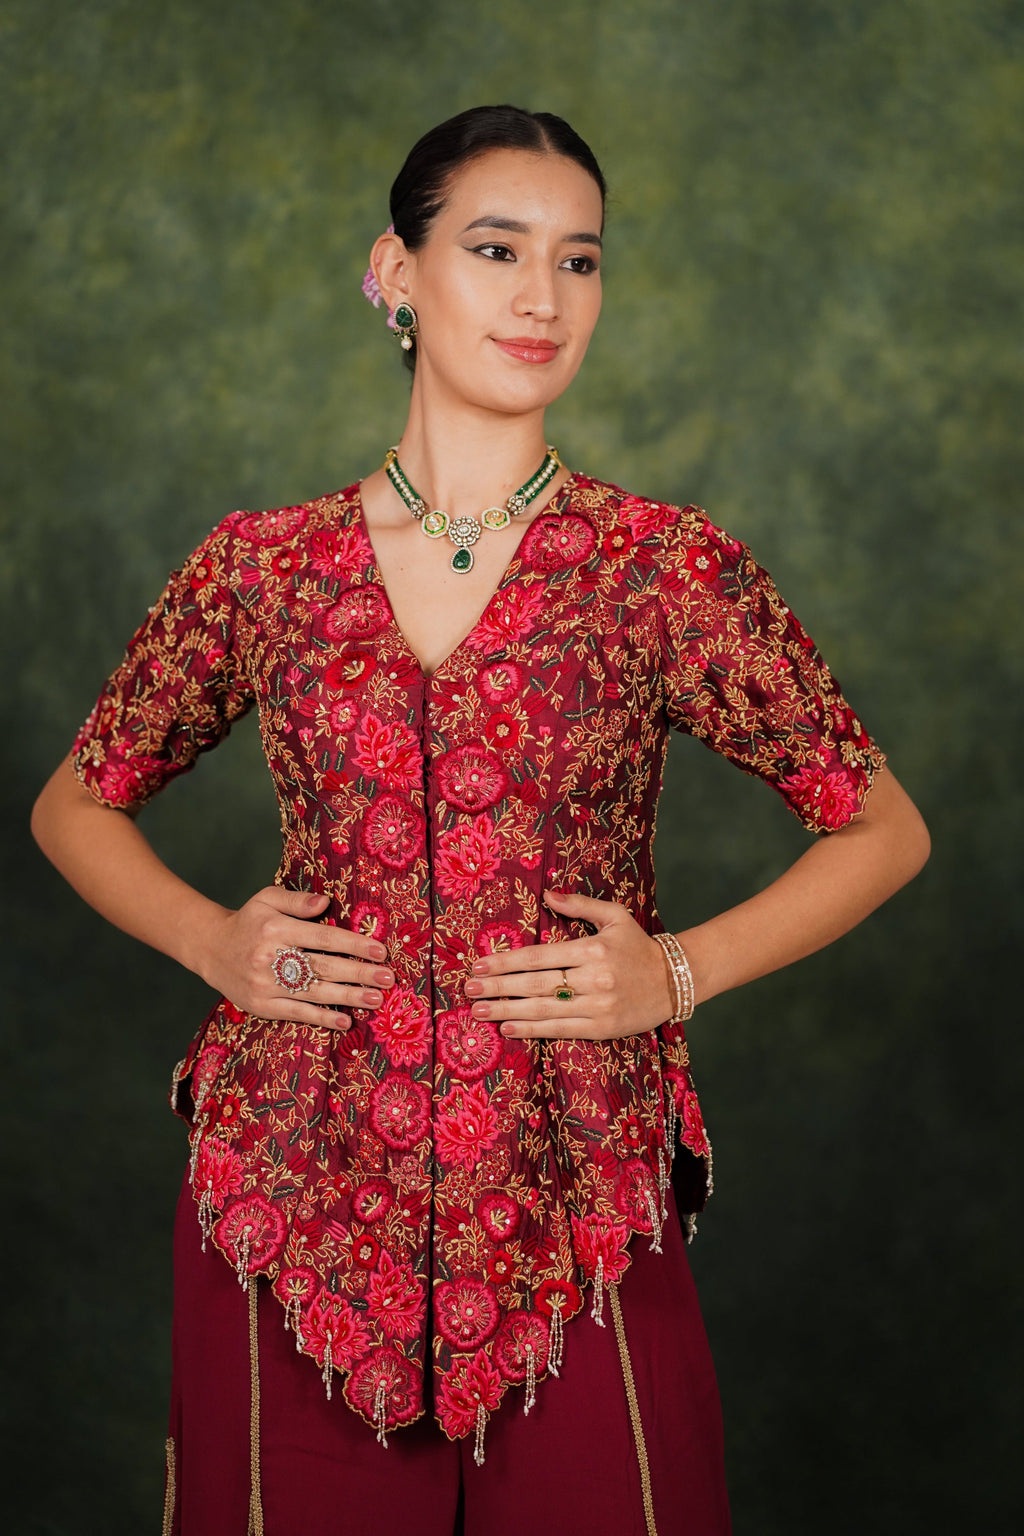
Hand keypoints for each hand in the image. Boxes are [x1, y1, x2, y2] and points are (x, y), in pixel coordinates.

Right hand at [196, 887, 394, 1030]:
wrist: (211, 949)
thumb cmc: (248, 921)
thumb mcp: (266, 899)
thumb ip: (296, 900)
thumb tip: (326, 902)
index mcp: (275, 928)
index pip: (323, 938)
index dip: (354, 945)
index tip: (380, 950)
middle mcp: (270, 958)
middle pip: (323, 967)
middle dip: (359, 973)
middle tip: (387, 977)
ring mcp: (265, 985)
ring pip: (314, 993)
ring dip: (348, 997)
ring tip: (376, 998)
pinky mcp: (262, 1006)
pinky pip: (297, 1014)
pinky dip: (322, 1018)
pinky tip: (345, 1020)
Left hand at [462, 889, 674, 1039]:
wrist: (675, 980)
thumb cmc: (639, 946)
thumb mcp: (614, 916)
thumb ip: (579, 905)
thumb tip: (546, 894)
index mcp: (592, 949)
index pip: (540, 956)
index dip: (507, 962)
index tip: (480, 964)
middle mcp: (593, 978)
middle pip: (536, 984)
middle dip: (498, 987)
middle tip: (469, 988)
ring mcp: (598, 1006)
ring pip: (544, 1010)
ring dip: (507, 1011)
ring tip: (478, 1010)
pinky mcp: (602, 1028)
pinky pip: (560, 1029)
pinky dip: (532, 1029)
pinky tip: (508, 1028)